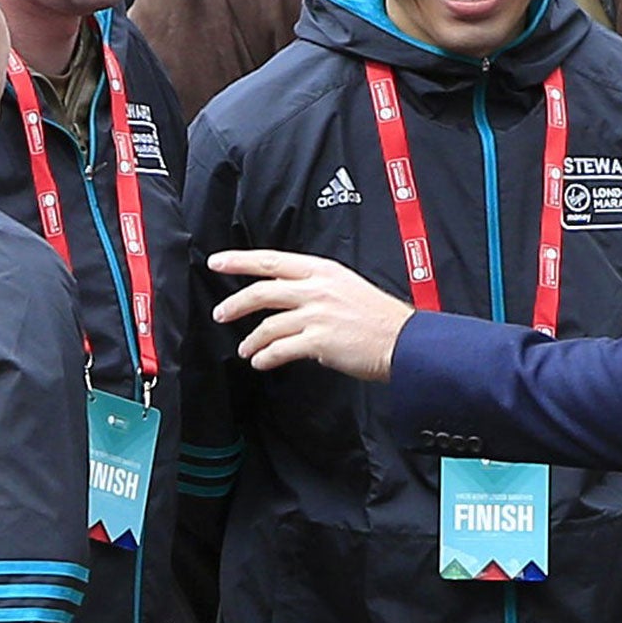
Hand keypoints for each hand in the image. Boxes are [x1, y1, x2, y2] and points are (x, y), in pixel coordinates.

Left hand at [209, 249, 412, 379]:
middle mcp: (317, 289)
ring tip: (247, 350)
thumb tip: (289, 300)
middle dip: (235, 303)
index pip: (272, 261)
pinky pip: (280, 349)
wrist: (404, 341)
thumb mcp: (346, 287)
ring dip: (252, 341)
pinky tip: (261, 362)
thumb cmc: (379, 318)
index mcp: (322, 271)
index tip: (218, 262)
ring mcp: (317, 314)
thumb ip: (316, 289)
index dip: (240, 260)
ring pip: (268, 325)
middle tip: (221, 313)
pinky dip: (266, 357)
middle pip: (262, 291)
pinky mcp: (319, 340)